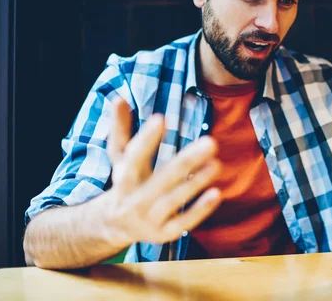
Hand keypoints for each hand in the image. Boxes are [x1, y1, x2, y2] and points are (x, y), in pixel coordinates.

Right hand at [103, 98, 221, 245]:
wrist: (114, 226)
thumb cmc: (125, 182)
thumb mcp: (119, 157)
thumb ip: (120, 129)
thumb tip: (119, 98)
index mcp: (123, 177)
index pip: (133, 157)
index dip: (146, 138)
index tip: (161, 118)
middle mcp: (134, 199)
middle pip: (162, 179)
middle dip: (187, 161)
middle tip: (211, 142)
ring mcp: (149, 218)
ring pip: (173, 201)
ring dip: (196, 183)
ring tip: (217, 164)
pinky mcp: (163, 233)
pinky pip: (182, 223)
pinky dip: (199, 210)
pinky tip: (217, 193)